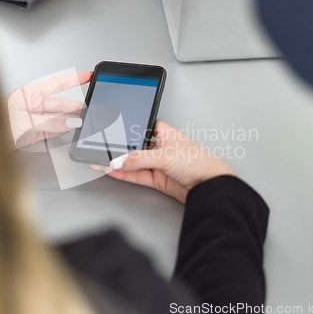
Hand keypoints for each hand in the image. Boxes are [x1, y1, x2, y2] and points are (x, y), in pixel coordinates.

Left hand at [3, 71, 91, 150]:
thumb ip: (51, 123)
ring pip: (58, 118)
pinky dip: (63, 130)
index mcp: (27, 94)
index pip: (56, 84)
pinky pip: (53, 129)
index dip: (73, 79)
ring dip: (71, 120)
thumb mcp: (25, 123)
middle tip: (92, 108)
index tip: (88, 75)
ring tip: (85, 121)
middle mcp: (31, 105)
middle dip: (76, 106)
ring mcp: (33, 119)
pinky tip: (72, 129)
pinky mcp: (33, 133)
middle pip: (60, 104)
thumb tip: (71, 121)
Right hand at [93, 120, 235, 203]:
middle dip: (121, 148)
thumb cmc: (199, 163)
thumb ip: (139, 159)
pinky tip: (113, 171)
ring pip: (134, 162)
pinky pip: (137, 175)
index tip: (115, 129)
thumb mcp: (165, 156)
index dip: (130, 127)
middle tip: (103, 148)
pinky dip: (124, 174)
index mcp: (166, 133)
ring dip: (120, 162)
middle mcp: (162, 148)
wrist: (210, 186)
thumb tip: (119, 160)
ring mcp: (159, 164)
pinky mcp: (157, 179)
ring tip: (102, 161)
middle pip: (136, 147)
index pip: (144, 126)